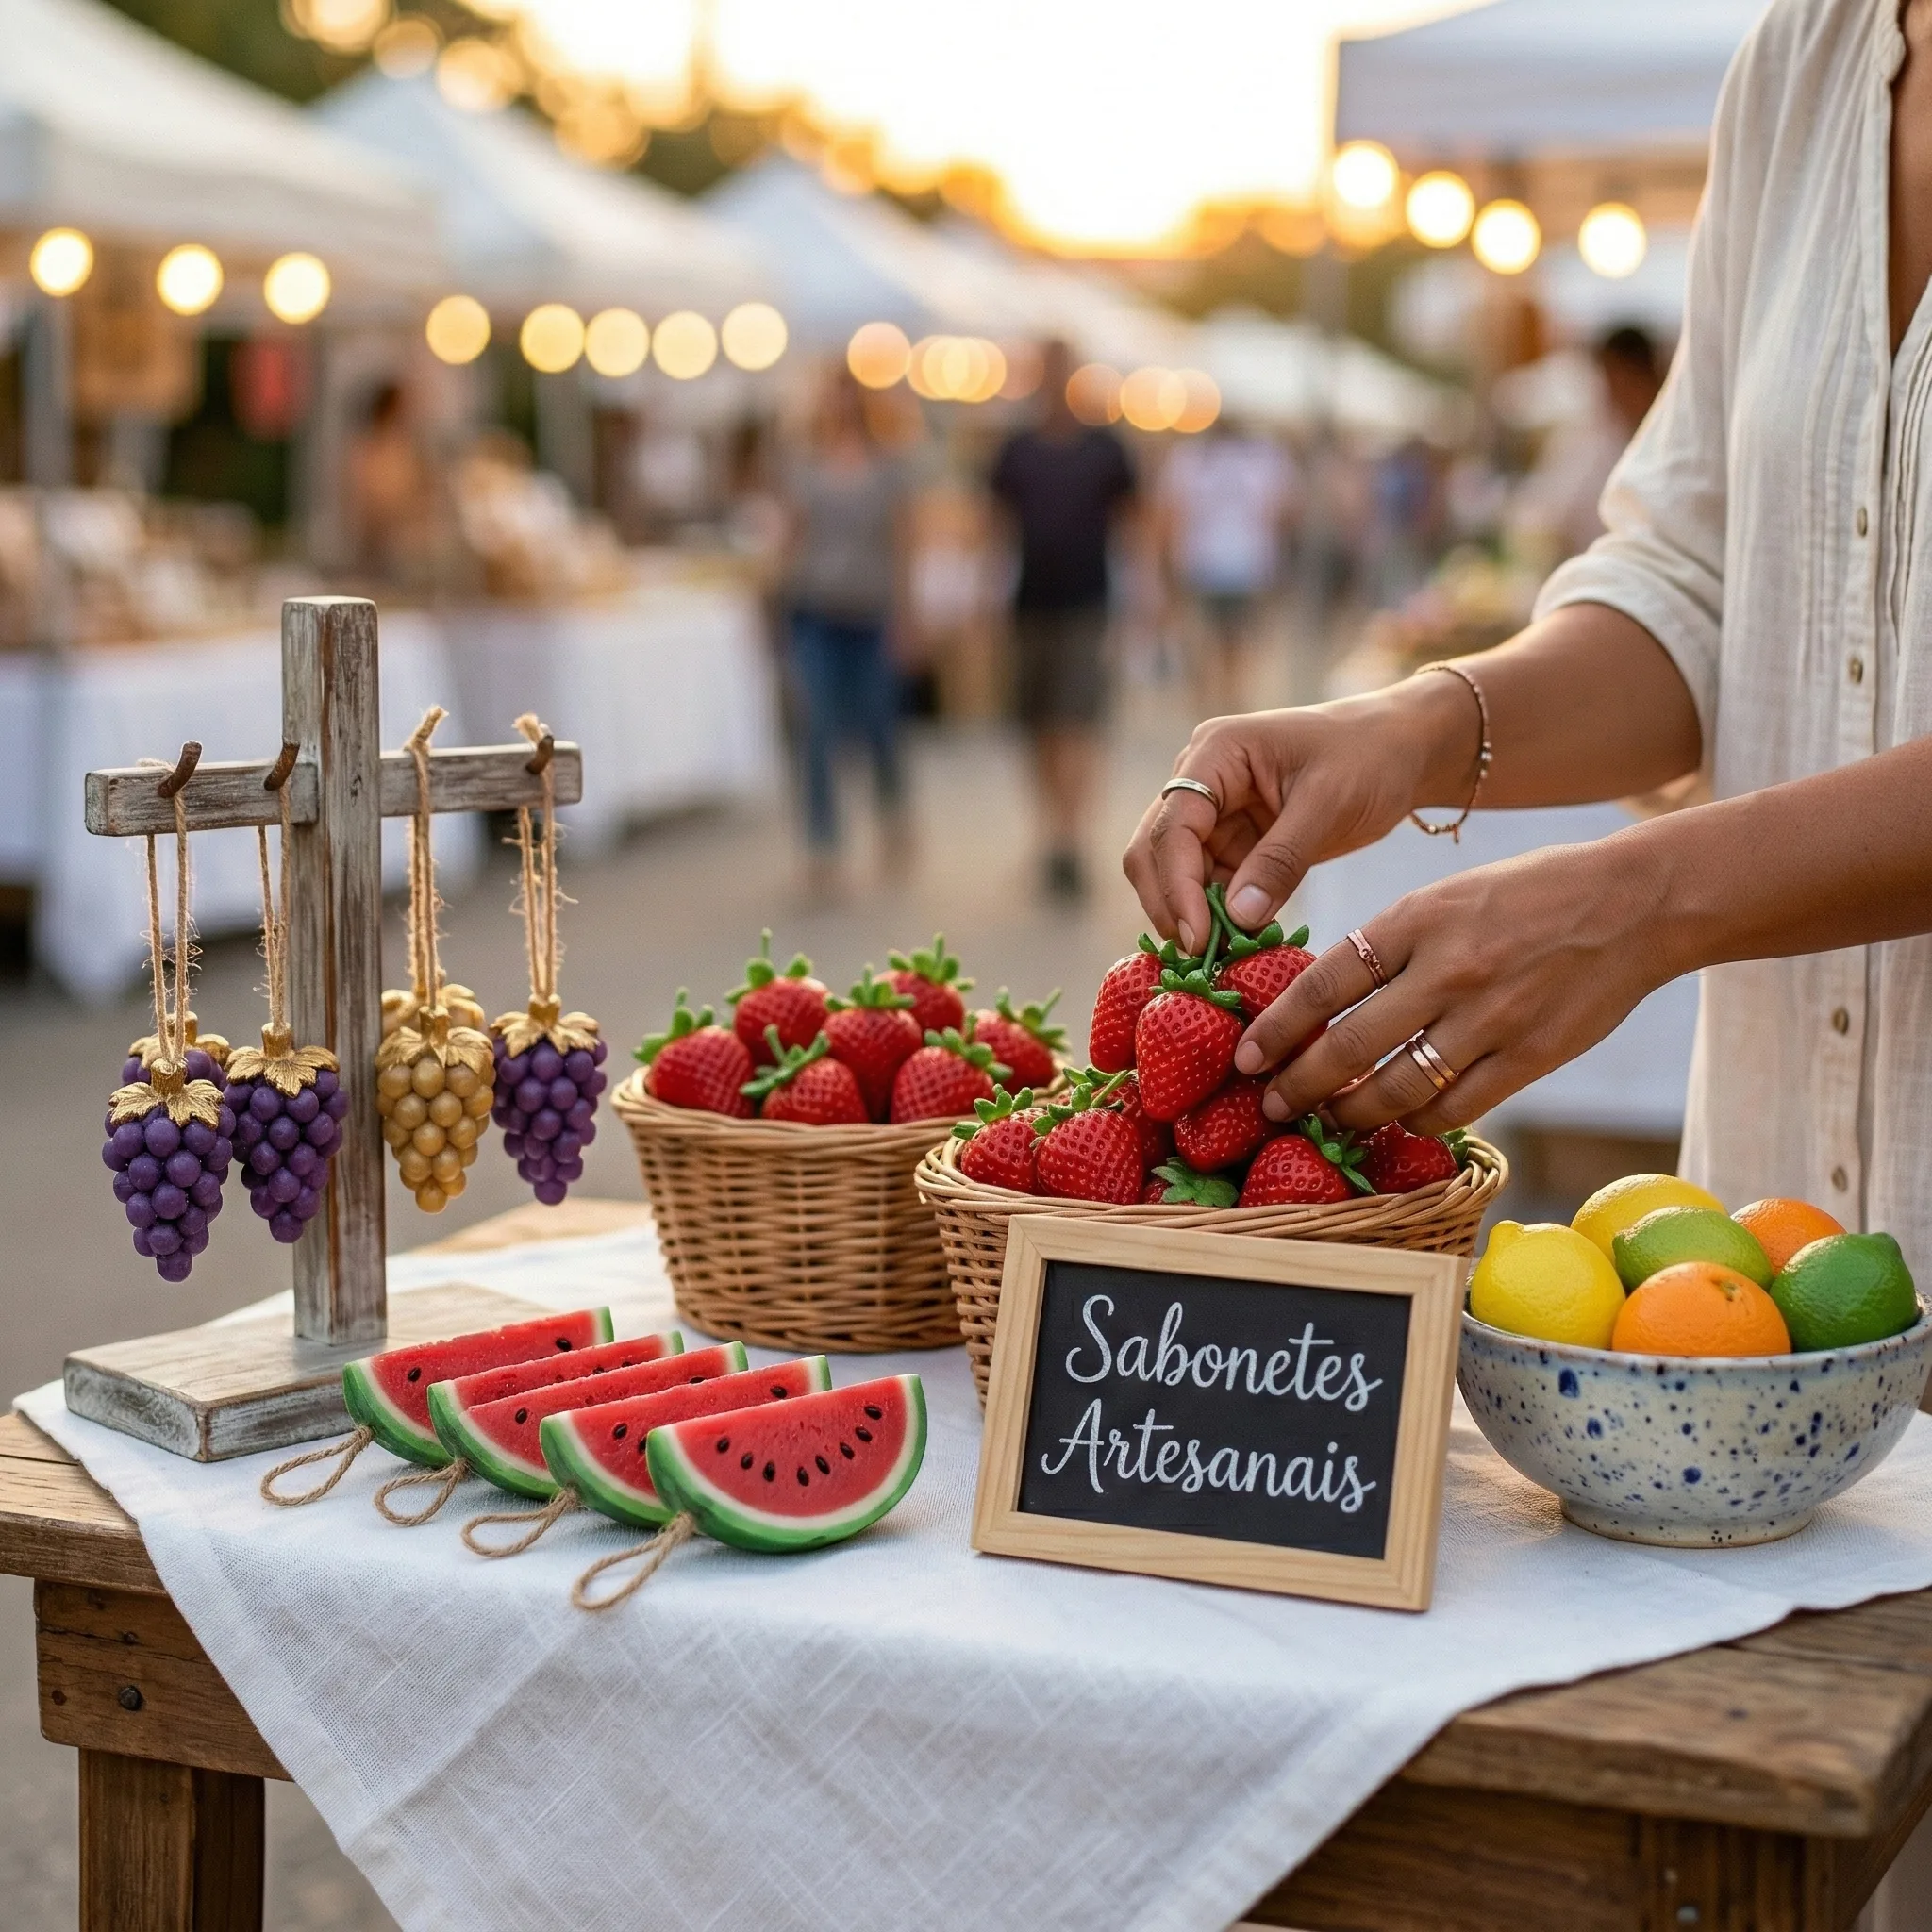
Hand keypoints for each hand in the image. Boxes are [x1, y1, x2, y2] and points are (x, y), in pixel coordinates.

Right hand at [1123, 680, 1477, 953]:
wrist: (1402, 750)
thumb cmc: (1370, 757)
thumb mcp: (1328, 805)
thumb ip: (1280, 860)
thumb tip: (1237, 918)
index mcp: (1215, 752)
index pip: (1173, 826)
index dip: (1177, 885)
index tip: (1198, 938)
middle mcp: (1200, 779)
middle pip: (1155, 850)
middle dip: (1171, 903)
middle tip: (1200, 957)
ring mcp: (1213, 812)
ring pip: (1175, 874)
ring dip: (1192, 915)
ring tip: (1222, 957)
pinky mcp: (1232, 841)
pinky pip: (1209, 885)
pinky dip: (1217, 916)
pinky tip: (1238, 944)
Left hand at [1232, 837, 1668, 1133]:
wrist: (1633, 903)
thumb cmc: (1528, 895)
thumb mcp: (1444, 898)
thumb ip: (1388, 945)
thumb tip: (1324, 1001)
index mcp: (1415, 920)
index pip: (1322, 984)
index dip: (1276, 1028)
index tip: (1246, 1055)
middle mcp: (1446, 970)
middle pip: (1348, 1047)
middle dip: (1298, 1086)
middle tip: (1271, 1105)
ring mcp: (1490, 1018)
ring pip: (1397, 1089)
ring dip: (1352, 1114)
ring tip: (1329, 1120)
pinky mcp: (1529, 1057)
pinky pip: (1455, 1108)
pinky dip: (1418, 1121)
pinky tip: (1401, 1121)